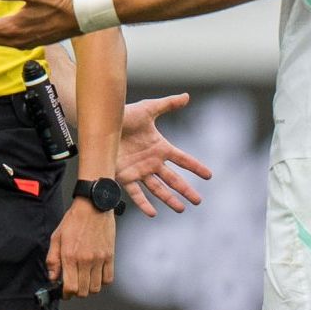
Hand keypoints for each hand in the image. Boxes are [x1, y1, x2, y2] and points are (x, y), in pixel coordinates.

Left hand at [47, 199, 113, 297]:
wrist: (94, 207)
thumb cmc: (74, 221)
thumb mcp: (56, 238)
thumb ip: (53, 260)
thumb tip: (52, 277)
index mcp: (69, 256)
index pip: (70, 287)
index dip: (66, 294)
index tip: (64, 293)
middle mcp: (85, 260)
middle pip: (83, 291)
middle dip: (76, 292)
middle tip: (73, 286)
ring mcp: (99, 259)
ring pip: (96, 288)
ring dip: (89, 288)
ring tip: (83, 280)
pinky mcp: (110, 256)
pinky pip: (108, 279)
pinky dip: (101, 281)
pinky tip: (95, 275)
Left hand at [118, 93, 211, 216]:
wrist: (101, 123)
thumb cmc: (124, 115)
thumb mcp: (148, 109)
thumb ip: (168, 104)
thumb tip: (186, 96)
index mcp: (160, 148)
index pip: (182, 159)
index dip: (195, 167)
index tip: (209, 175)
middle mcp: (151, 162)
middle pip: (173, 179)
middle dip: (185, 190)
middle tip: (198, 201)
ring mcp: (139, 170)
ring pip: (157, 189)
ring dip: (169, 199)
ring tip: (181, 209)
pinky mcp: (124, 176)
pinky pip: (136, 193)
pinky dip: (144, 203)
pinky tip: (152, 213)